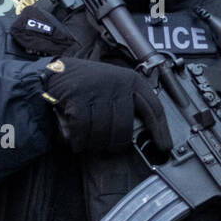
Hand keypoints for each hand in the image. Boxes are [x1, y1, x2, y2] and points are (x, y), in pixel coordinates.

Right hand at [41, 57, 172, 153]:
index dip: (160, 131)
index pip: (153, 108)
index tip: (164, 146)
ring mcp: (97, 91)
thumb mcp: (114, 86)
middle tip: (108, 147)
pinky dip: (79, 139)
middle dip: (115, 143)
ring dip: (94, 142)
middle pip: (125, 129)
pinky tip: (77, 138)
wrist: (56, 73)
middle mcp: (117, 84)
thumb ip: (128, 103)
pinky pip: (83, 131)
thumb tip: (146, 133)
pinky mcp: (78, 99)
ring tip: (89, 139)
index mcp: (131, 81)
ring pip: (103, 132)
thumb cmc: (88, 85)